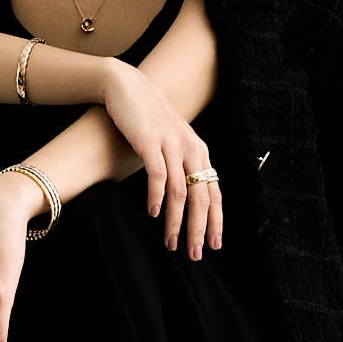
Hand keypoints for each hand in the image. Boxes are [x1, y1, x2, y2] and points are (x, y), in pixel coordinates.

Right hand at [101, 60, 222, 258]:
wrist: (126, 87)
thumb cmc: (147, 119)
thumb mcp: (171, 141)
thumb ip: (181, 164)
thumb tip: (184, 197)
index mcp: (199, 151)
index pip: (214, 192)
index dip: (216, 221)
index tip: (214, 245)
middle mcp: (191, 148)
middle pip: (202, 197)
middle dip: (200, 229)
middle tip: (194, 254)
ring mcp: (171, 144)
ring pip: (181, 192)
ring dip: (177, 221)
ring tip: (171, 243)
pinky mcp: (150, 141)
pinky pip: (158, 176)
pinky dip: (156, 197)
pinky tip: (152, 213)